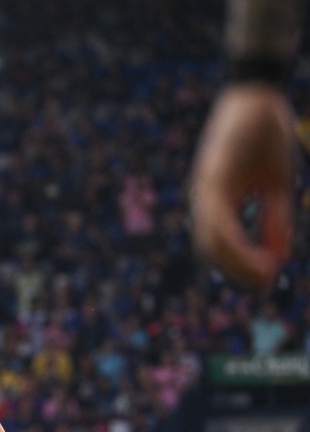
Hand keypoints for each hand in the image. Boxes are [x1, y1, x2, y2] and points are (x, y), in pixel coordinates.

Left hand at [191, 83, 297, 290]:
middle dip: (238, 271)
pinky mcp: (212, 178)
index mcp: (217, 202)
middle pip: (212, 249)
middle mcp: (204, 200)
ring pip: (211, 240)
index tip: (266, 280)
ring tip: (263, 275)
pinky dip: (236, 240)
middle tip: (264, 285)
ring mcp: (205, 190)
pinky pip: (219, 219)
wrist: (259, 95)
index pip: (221, 245)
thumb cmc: (266, 136)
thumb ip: (274, 219)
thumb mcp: (276, 184)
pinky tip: (256, 254)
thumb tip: (278, 255)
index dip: (242, 265)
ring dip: (237, 262)